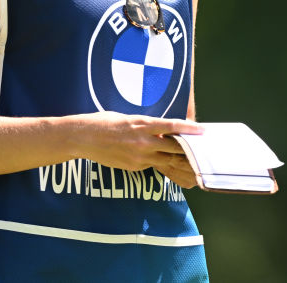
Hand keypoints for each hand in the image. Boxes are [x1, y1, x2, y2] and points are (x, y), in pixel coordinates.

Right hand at [74, 112, 202, 187]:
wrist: (82, 138)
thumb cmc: (105, 122)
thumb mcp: (129, 118)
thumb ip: (147, 126)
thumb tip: (163, 130)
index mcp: (142, 124)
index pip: (172, 126)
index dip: (189, 128)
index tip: (202, 130)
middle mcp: (142, 142)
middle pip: (173, 147)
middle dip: (189, 149)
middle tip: (204, 150)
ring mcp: (138, 157)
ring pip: (166, 159)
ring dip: (180, 160)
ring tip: (195, 162)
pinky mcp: (133, 166)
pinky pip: (152, 164)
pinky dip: (162, 162)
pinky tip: (171, 162)